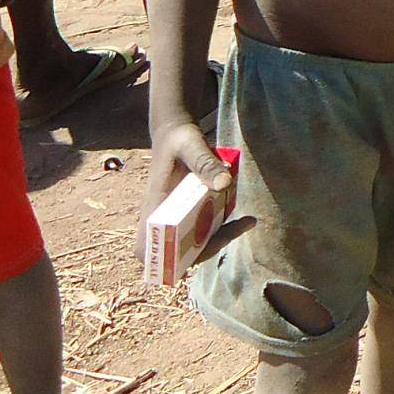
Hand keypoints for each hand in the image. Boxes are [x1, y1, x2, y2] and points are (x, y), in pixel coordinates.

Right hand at [139, 119, 237, 253]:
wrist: (176, 131)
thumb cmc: (178, 139)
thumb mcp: (191, 145)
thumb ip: (205, 162)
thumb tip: (223, 183)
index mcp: (153, 209)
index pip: (146, 249)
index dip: (164, 262)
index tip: (196, 252)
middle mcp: (162, 218)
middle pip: (178, 252)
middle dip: (209, 247)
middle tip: (239, 227)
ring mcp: (176, 216)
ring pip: (194, 243)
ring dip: (220, 239)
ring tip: (247, 222)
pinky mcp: (190, 210)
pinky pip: (204, 229)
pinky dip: (222, 228)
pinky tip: (243, 218)